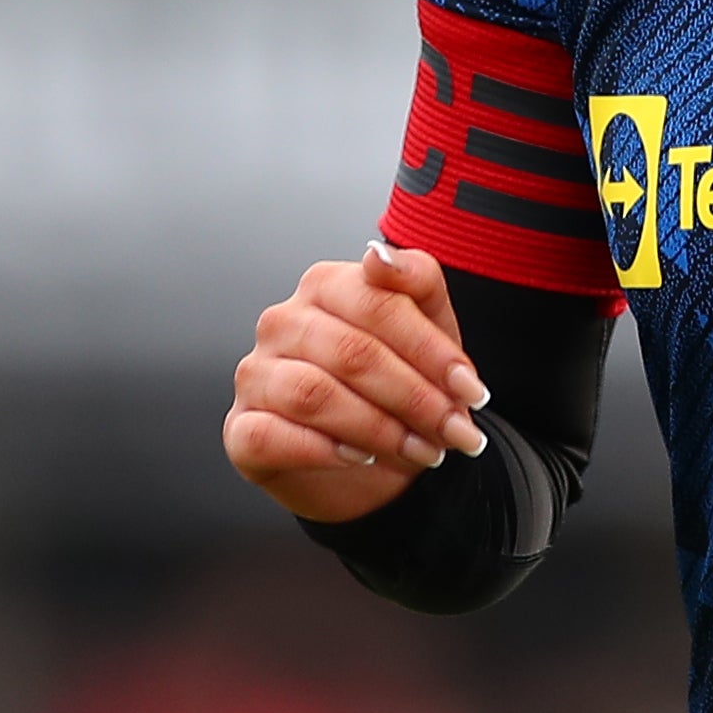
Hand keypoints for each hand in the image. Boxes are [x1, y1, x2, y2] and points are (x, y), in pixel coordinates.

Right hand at [225, 242, 489, 523]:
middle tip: (455, 432)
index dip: (432, 352)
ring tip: (421, 451)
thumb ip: (416, 280)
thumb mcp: (428, 328)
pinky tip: (358, 457)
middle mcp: (282, 322)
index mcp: (326, 285)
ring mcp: (255, 374)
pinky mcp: (240, 427)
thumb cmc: (398, 381)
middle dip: (416, 399)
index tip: (472, 391)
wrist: (369, 457)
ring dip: (380, 429)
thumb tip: (378, 256)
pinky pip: (272, 435)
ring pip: (314, 394)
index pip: (380, 304)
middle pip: (353, 353)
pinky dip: (323, 450)